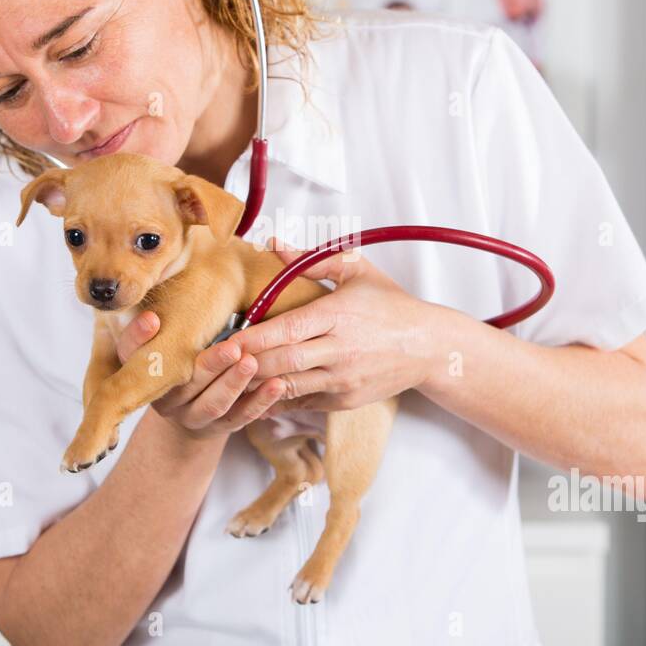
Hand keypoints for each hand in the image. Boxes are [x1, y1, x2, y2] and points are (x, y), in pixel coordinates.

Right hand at [113, 310, 285, 440]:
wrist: (190, 407)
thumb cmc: (185, 354)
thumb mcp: (171, 331)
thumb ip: (174, 311)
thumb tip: (196, 259)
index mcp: (143, 369)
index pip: (130, 353)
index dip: (138, 337)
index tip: (152, 318)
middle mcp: (162, 397)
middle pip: (182, 383)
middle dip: (209, 365)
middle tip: (233, 348)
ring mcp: (189, 417)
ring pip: (211, 405)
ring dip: (234, 383)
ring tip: (252, 363)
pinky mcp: (216, 428)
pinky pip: (238, 419)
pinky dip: (258, 402)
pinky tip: (276, 385)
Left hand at [227, 236, 437, 414]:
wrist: (428, 346)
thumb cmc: (390, 304)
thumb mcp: (356, 270)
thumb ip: (311, 260)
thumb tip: (273, 243)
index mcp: (338, 315)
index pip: (287, 329)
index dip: (253, 337)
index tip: (227, 338)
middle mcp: (340, 350)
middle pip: (282, 362)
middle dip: (246, 364)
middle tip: (217, 362)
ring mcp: (343, 379)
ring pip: (289, 386)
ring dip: (256, 385)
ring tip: (227, 380)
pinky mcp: (345, 400)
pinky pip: (302, 403)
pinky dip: (276, 400)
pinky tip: (254, 395)